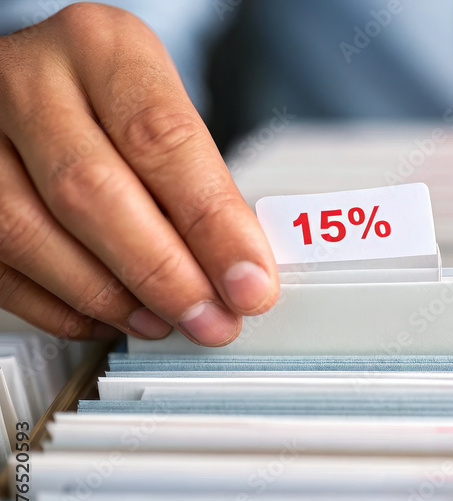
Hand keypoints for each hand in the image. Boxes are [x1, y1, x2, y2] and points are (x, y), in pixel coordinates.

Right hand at [0, 3, 278, 343]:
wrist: (40, 88)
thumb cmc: (114, 104)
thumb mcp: (164, 113)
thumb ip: (200, 185)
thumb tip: (241, 274)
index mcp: (100, 48)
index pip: (161, 140)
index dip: (211, 224)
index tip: (249, 283)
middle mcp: (27, 79)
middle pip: (90, 190)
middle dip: (162, 273)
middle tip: (210, 318)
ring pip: (29, 233)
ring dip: (108, 296)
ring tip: (163, 321)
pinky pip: (0, 266)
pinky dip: (60, 307)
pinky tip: (109, 318)